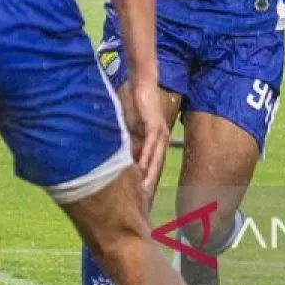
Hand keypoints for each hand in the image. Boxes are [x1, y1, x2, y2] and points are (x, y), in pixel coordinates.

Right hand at [125, 79, 170, 195]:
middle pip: (156, 166)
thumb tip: (124, 156)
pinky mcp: (154, 125)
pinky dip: (146, 157)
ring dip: (150, 175)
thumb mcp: (131, 127)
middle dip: (150, 183)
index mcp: (155, 141)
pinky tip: (141, 168)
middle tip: (144, 201)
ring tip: (144, 190)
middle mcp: (160, 140)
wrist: (143, 84)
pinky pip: (150, 145)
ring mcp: (159, 133)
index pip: (152, 165)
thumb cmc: (136, 104)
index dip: (147, 180)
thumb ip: (130, 141)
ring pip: (155, 158)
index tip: (141, 197)